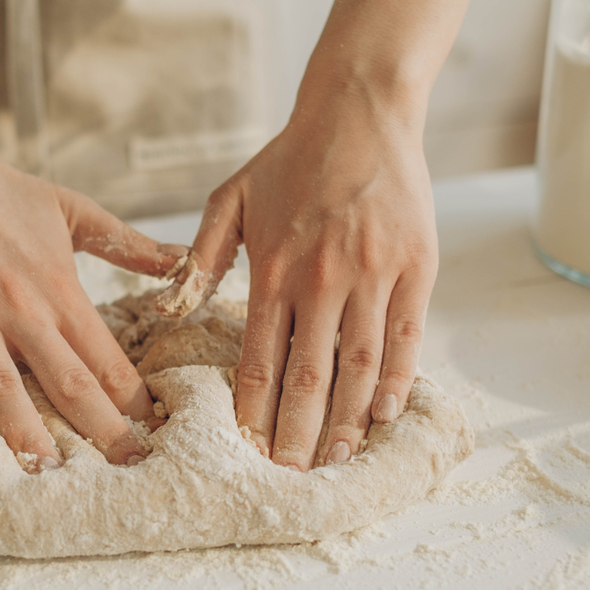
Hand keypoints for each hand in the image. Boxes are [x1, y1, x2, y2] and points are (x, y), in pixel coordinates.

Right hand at [0, 143, 185, 467]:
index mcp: (58, 287)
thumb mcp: (73, 209)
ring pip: (3, 385)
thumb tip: (183, 260)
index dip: (132, 398)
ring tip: (50, 472)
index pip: (105, 356)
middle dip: (100, 430)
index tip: (154, 431)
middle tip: (126, 468)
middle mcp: (19, 306)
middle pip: (67, 381)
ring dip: (28, 432)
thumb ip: (128, 243)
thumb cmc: (0, 190)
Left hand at [176, 82, 437, 469]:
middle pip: (308, 375)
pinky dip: (397, 379)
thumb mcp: (229, 197)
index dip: (254, 412)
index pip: (258, 359)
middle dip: (298, 434)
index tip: (250, 451)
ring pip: (358, 364)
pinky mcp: (416, 265)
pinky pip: (406, 335)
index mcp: (271, 268)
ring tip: (338, 462)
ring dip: (348, 420)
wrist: (359, 110)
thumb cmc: (290, 158)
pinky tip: (385, 414)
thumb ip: (200, 256)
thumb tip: (174, 308)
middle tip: (292, 478)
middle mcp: (320, 278)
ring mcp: (373, 273)